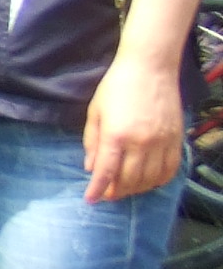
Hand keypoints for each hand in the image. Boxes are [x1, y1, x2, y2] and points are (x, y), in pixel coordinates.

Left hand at [82, 53, 185, 202]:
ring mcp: (161, 142)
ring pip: (150, 179)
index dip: (97, 189)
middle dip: (116, 192)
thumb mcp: (95, 112)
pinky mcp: (176, 140)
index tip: (91, 199)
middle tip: (107, 194)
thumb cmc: (116, 87)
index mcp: (116, 135)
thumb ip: (92, 142)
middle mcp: (141, 142)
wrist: (150, 68)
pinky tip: (148, 182)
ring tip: (124, 189)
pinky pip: (170, 170)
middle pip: (129, 180)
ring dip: (136, 189)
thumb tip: (91, 168)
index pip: (106, 172)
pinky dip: (159, 181)